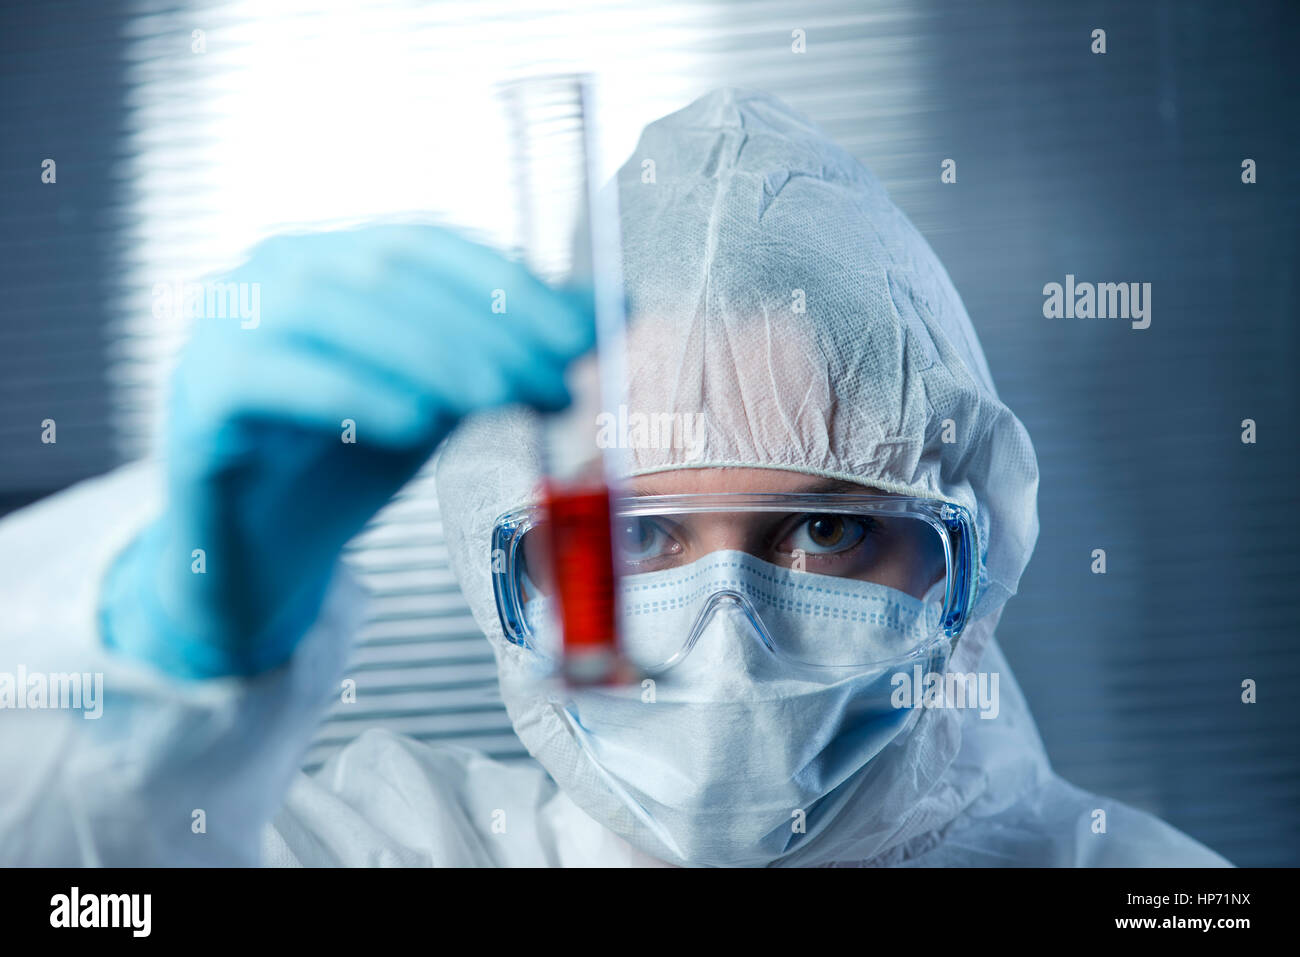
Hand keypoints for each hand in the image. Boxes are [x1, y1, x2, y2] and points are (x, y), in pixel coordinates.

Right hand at [102, 224, 593, 677]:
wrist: (265, 553)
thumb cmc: (351, 462)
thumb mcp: (443, 397)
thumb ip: (507, 352)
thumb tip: (613, 312)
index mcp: (336, 257)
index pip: (431, 244)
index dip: (511, 284)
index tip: (581, 338)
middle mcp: (274, 272)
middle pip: (388, 268)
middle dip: (484, 324)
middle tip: (553, 382)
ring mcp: (226, 326)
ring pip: (329, 308)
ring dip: (427, 351)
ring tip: (496, 399)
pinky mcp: (200, 396)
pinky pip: (270, 375)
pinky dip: (350, 390)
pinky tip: (414, 424)